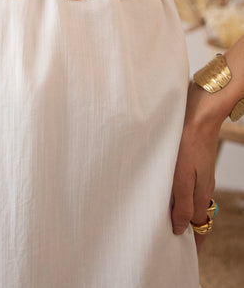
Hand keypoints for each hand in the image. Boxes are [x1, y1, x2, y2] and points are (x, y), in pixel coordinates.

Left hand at [171, 83, 221, 251]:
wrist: (197, 112)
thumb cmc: (187, 142)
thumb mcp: (181, 177)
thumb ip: (181, 204)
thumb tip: (180, 229)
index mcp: (202, 194)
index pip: (198, 226)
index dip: (191, 241)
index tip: (181, 252)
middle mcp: (202, 186)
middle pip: (195, 214)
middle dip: (183, 227)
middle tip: (165, 236)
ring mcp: (198, 173)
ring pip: (190, 198)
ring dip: (178, 208)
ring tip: (160, 216)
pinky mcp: (191, 160)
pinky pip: (186, 183)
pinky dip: (176, 191)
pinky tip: (162, 188)